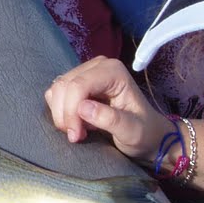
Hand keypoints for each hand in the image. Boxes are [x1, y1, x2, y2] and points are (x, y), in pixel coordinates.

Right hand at [45, 56, 166, 161]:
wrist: (147, 135)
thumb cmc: (143, 133)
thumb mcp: (132, 131)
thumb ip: (110, 119)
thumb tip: (83, 108)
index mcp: (113, 71)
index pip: (78, 85)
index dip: (71, 111)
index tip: (76, 135)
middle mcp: (98, 66)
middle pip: (64, 86)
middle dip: (65, 114)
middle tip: (76, 136)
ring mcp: (86, 73)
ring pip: (56, 90)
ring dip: (61, 114)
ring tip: (78, 131)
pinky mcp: (78, 83)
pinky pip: (56, 94)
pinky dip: (60, 111)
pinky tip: (77, 122)